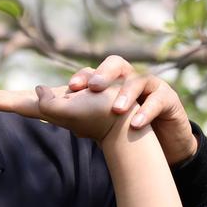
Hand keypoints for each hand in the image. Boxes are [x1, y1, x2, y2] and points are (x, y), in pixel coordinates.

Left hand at [0, 81, 129, 143]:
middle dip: (3, 97)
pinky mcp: (78, 105)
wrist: (129, 126)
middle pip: (23, 101)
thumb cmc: (102, 115)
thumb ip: (51, 105)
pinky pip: (52, 99)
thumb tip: (38, 91)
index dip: (0, 100)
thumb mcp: (73, 110)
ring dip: (17, 100)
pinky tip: (37, 99)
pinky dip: (39, 99)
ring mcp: (66, 107)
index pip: (19, 104)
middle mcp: (55, 108)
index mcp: (50, 109)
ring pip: (37, 101)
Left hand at [65, 56, 196, 165]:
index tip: (71, 88)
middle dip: (104, 73)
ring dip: (126, 94)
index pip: (95, 70)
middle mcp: (130, 78)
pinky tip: (136, 123)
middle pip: (117, 64)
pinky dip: (147, 111)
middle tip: (94, 88)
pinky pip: (159, 100)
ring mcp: (151, 87)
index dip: (83, 76)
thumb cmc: (123, 127)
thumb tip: (38, 92)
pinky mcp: (169, 100)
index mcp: (111, 81)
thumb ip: (66, 108)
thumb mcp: (96, 119)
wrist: (160, 143)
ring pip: (139, 80)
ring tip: (116, 110)